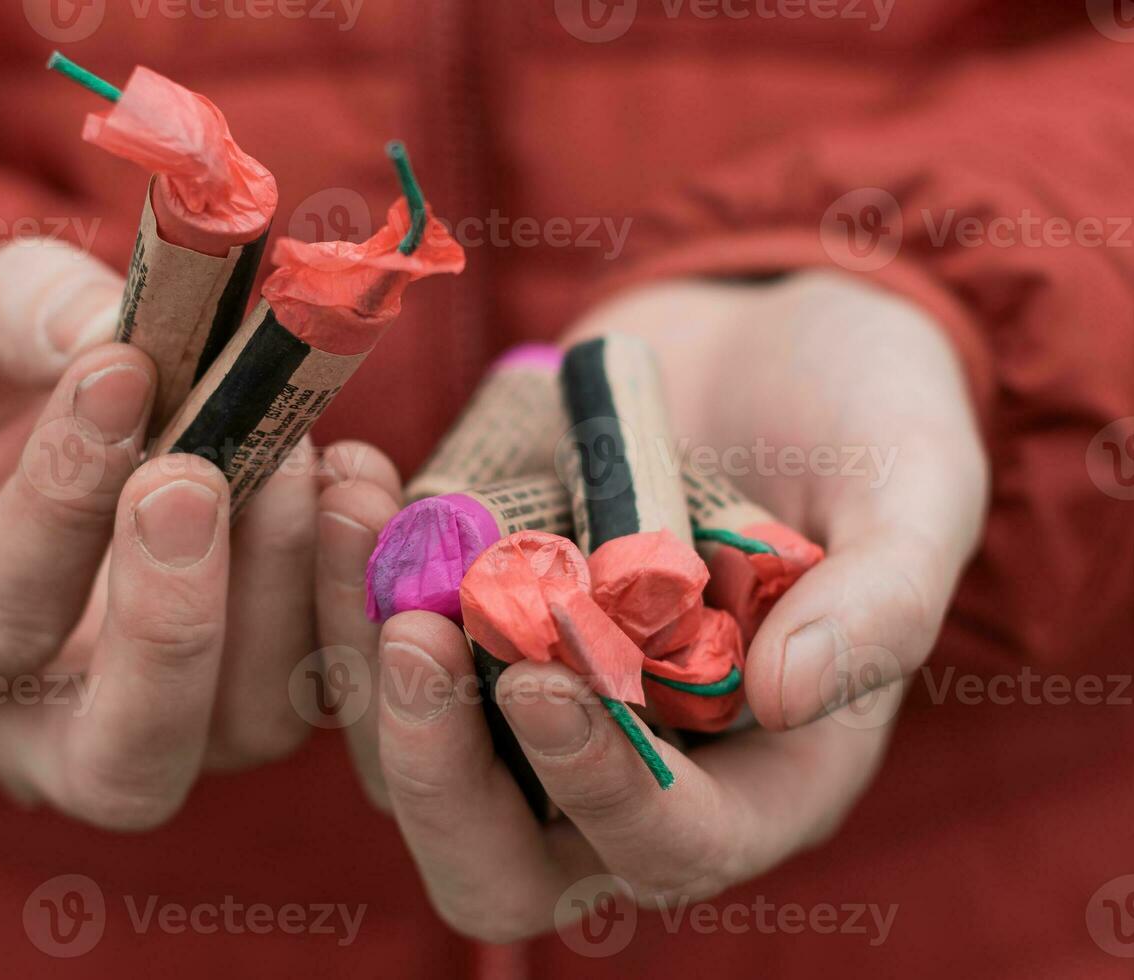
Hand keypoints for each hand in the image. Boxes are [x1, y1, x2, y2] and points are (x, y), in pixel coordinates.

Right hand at [0, 240, 324, 829]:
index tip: (122, 370)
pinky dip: (348, 592)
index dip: (58, 499)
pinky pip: (329, 689)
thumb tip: (112, 333)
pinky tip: (350, 484)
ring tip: (292, 456)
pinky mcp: (263, 705)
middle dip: (169, 624)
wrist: (56, 435)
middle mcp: (37, 733)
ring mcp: (169, 735)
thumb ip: (22, 314)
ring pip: (243, 729)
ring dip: (281, 591)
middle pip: (119, 760)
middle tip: (197, 475)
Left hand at [314, 270, 988, 939]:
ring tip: (354, 506)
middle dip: (438, 773)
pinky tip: (349, 476)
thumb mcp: (911, 490)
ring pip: (403, 758)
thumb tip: (792, 699)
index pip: (669, 847)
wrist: (763, 337)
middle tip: (416, 634)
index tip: (540, 673)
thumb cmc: (865, 414)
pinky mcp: (460, 624)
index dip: (600, 787)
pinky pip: (369, 649)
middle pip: (496, 861)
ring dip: (360, 653)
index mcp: (756, 776)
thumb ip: (881, 602)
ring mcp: (526, 699)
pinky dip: (337, 579)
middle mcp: (626, 767)